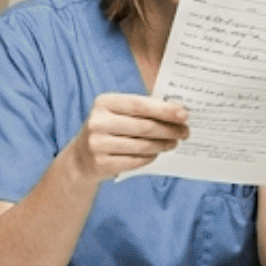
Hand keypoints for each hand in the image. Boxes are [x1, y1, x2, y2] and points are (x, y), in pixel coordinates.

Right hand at [62, 92, 188, 183]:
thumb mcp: (118, 113)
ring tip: (174, 143)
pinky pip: (136, 160)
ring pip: (143, 145)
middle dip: (170, 130)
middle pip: (144, 127)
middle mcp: (98, 122)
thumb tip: (177, 112)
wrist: (80, 158)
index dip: (165, 110)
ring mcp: (97, 144)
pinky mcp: (101, 163)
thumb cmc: (109, 129)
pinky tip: (157, 153)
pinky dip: (150, 157)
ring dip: (164, 144)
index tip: (184, 115)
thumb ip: (143, 110)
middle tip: (185, 132)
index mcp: (104, 102)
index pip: (140, 105)